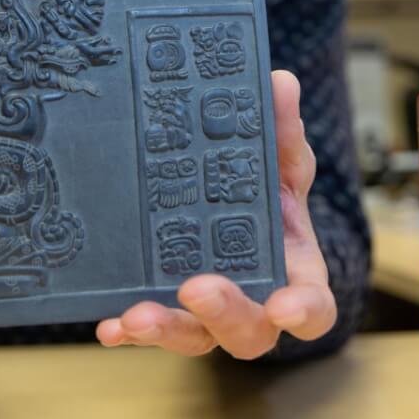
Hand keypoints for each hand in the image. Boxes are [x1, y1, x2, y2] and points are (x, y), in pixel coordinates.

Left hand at [96, 70, 337, 358]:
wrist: (227, 204)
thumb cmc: (266, 192)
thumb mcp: (279, 160)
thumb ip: (281, 129)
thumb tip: (279, 82)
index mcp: (293, 273)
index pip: (312, 306)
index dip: (303, 311)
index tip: (285, 306)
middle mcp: (252, 302)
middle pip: (248, 332)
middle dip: (223, 314)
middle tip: (196, 288)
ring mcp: (206, 314)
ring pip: (193, 337)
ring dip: (165, 329)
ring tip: (135, 315)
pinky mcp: (166, 310)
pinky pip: (146, 331)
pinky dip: (127, 332)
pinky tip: (105, 325)